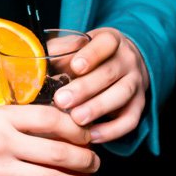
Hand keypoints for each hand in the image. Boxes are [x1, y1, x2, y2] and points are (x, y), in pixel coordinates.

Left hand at [51, 27, 148, 142]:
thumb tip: (35, 62)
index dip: (91, 55)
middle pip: (110, 73)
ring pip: (122, 95)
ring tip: (76, 119)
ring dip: (98, 108)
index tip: (74, 67)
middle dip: (85, 88)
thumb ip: (59, 51)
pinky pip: (130, 120)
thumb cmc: (91, 55)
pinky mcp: (140, 104)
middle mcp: (128, 60)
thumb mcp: (78, 46)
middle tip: (62, 100)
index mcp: (112, 40)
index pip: (106, 44)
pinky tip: (92, 135)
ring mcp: (136, 82)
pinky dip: (113, 130)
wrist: (123, 61)